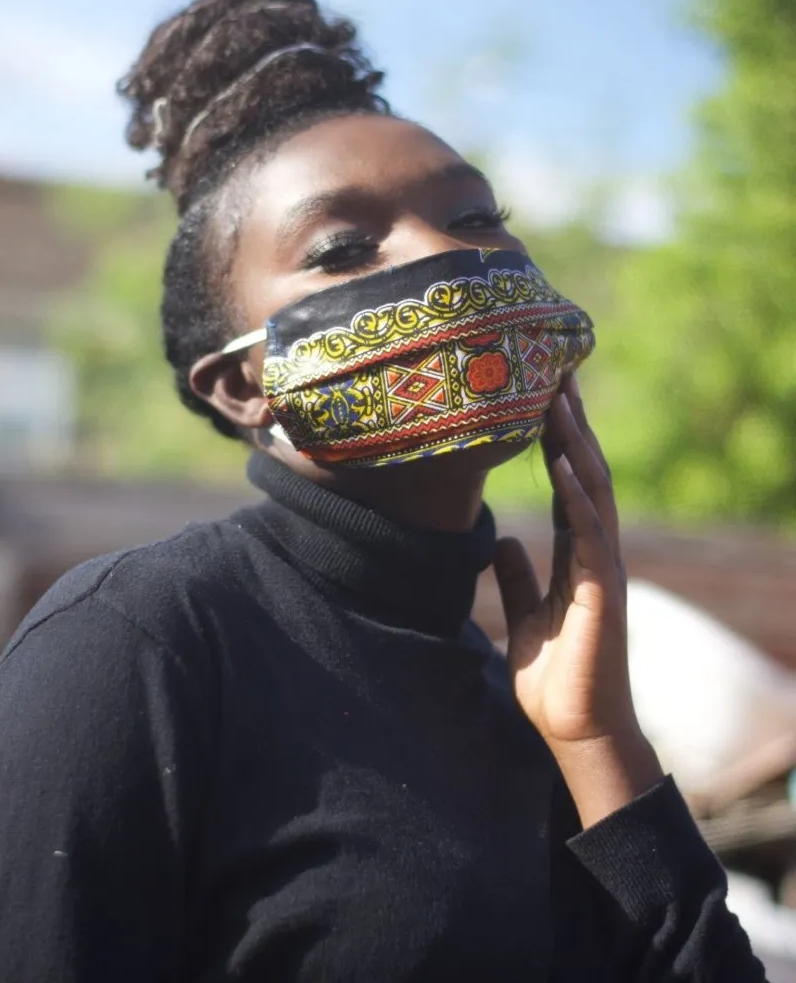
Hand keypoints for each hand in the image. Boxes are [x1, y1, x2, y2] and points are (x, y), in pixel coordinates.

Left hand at [494, 375, 661, 823]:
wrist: (575, 731)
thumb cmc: (554, 678)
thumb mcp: (525, 616)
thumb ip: (517, 578)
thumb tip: (499, 542)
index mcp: (577, 554)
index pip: (569, 482)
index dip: (556, 439)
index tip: (540, 394)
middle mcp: (594, 552)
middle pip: (586, 473)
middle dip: (570, 424)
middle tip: (553, 371)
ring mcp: (603, 570)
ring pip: (595, 493)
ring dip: (576, 445)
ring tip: (558, 399)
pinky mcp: (602, 594)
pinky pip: (592, 535)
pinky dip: (579, 497)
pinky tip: (564, 464)